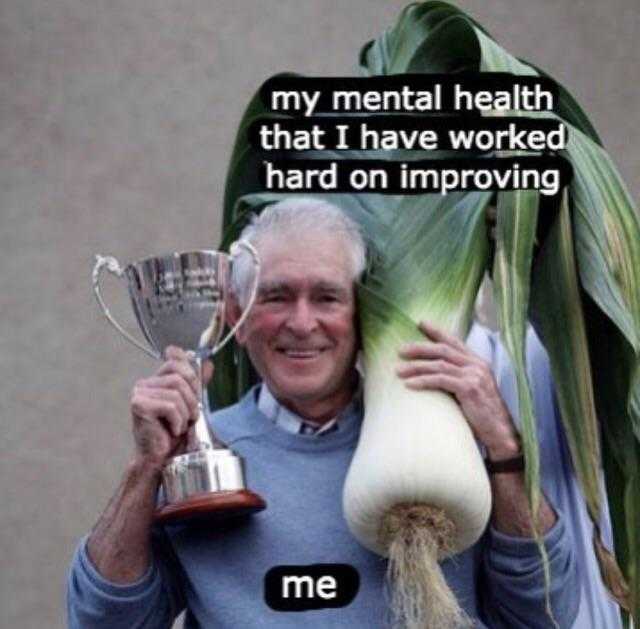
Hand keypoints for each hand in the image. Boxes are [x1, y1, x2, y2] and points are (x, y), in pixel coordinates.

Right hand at [129, 346, 213, 471]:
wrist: (159, 458)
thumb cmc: (171, 434)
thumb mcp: (189, 404)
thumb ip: (196, 384)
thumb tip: (208, 364)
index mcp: (154, 382)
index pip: (174, 361)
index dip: (190, 373)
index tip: (195, 390)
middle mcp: (144, 384)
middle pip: (179, 377)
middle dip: (192, 398)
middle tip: (191, 416)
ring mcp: (140, 394)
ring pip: (176, 393)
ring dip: (185, 412)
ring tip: (180, 425)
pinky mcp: (140, 406)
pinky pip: (170, 406)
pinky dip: (178, 420)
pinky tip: (172, 430)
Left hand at [396, 321, 519, 459]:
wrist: (500, 432)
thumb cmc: (482, 413)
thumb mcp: (470, 389)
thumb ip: (456, 377)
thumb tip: (431, 374)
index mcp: (477, 362)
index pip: (454, 342)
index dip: (437, 332)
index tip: (420, 323)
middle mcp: (476, 365)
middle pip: (442, 350)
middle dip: (419, 348)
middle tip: (400, 350)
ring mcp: (474, 375)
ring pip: (439, 365)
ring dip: (416, 367)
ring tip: (398, 371)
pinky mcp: (469, 388)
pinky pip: (441, 381)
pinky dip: (423, 381)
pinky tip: (409, 384)